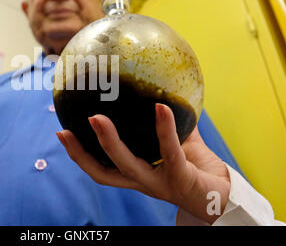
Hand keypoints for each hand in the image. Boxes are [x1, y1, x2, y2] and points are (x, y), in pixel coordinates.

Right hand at [56, 103, 230, 223]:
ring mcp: (158, 184)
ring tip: (97, 119)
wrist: (224, 196)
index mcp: (136, 175)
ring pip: (126, 165)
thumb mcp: (178, 143)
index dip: (79, 155)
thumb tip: (157, 90)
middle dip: (81, 154)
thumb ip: (167, 123)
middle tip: (65, 131)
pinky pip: (169, 151)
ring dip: (109, 142)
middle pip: (104, 173)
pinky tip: (161, 107)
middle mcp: (141, 183)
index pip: (101, 168)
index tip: (61, 134)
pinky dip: (164, 129)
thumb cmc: (197, 168)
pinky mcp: (179, 179)